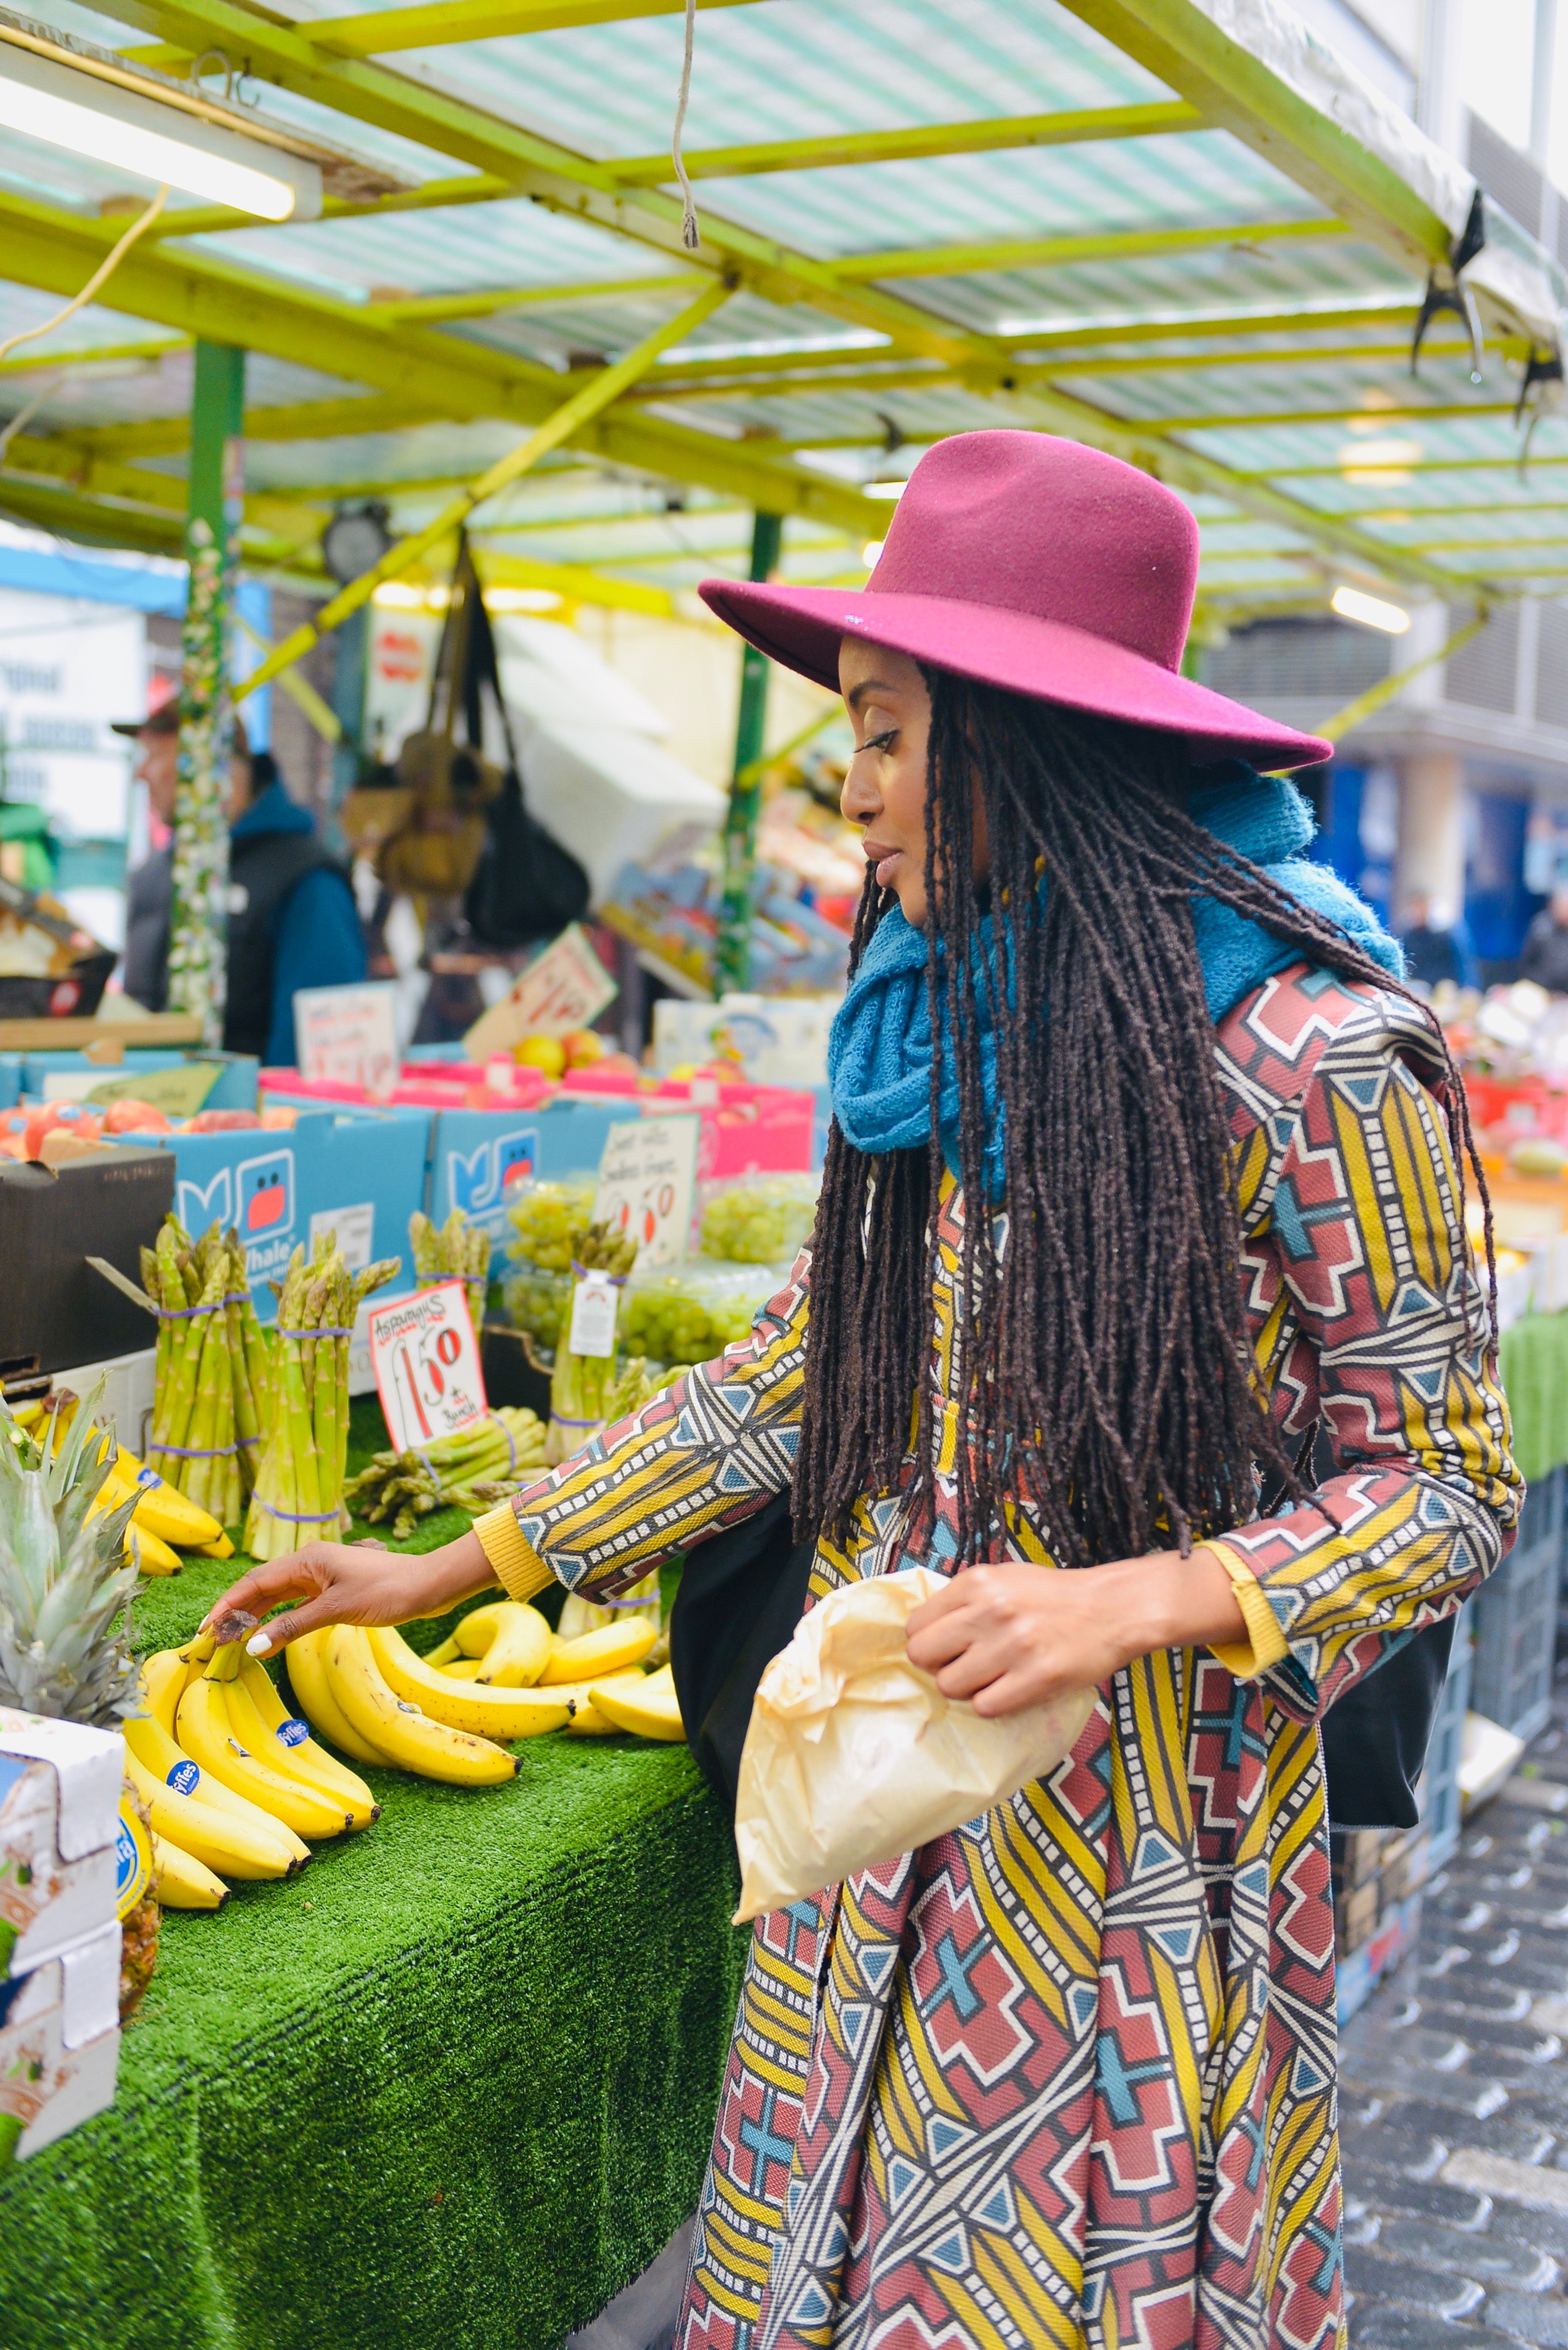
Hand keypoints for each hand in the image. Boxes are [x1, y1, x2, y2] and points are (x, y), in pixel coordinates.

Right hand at [203, 1530, 497, 1657]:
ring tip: (231, 1639)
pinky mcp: (333, 1589)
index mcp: (306, 1560)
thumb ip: (293, 1626)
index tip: (205, 1628)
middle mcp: (309, 1563)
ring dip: (254, 1615)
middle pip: (261, 1587)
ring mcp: (321, 1576)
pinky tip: (267, 1635)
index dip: (227, 1605)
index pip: (254, 1582)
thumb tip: (254, 1645)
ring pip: (277, 1596)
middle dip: (235, 1611)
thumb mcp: (337, 1610)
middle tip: (211, 1639)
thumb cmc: (388, 1591)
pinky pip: (295, 1603)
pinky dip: (278, 1618)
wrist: (429, 1585)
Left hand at [904, 1549, 1245, 1716]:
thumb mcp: (1003, 1579)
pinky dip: (992, 1704)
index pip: (915, 1625)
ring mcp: (1013, 1645)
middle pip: (923, 1656)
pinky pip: (985, 1707)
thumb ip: (963, 1600)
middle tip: (962, 1666)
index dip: (926, 1642)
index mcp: (977, 1582)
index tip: (944, 1648)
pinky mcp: (1036, 1677)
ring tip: (990, 1679)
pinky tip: (1010, 1689)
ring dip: (965, 1689)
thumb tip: (925, 1631)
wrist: (1112, 1608)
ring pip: (950, 1686)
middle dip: (937, 1667)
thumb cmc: (1054, 1596)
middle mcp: (989, 1610)